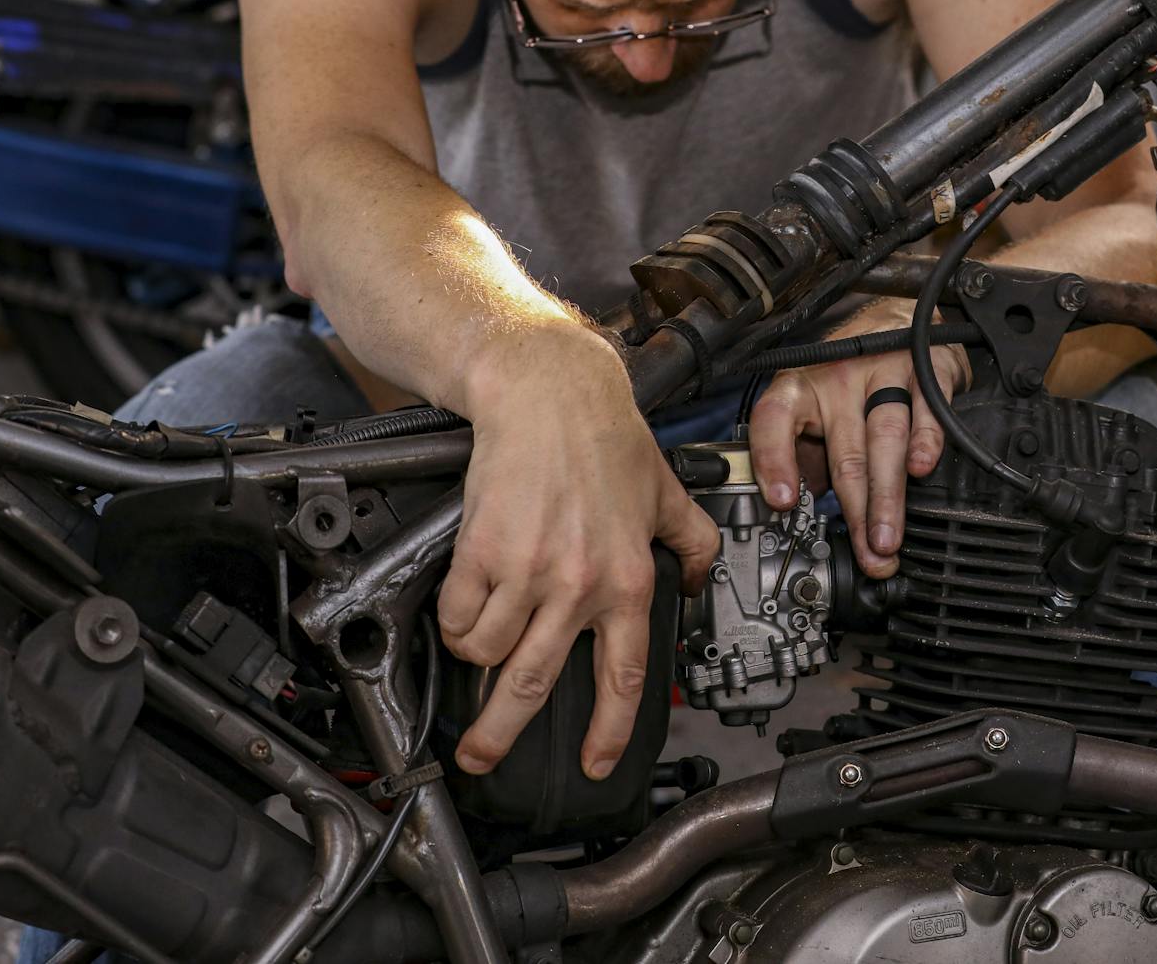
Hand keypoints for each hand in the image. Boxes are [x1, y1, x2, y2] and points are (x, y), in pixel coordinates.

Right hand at [437, 326, 717, 778]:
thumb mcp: (666, 493)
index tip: (595, 763)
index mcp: (628, 579)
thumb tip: (700, 581)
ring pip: (488, 653)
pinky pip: (459, 615)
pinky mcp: (482, 553)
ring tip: (477, 647)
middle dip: (500, 735)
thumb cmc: (605, 437)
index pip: (624, 675)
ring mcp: (528, 572)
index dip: (609, 730)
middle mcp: (579, 584)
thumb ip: (692, 541)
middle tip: (482, 757)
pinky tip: (464, 607)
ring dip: (478, 658)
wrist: (549, 393)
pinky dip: (455, 622)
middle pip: (534, 685)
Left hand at [748, 302, 968, 577]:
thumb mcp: (813, 411)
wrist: (896, 322)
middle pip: (844, 453)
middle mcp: (837, 379)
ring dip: (887, 495)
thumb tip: (794, 514)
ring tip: (888, 537)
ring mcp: (882, 373)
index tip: (781, 501)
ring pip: (884, 439)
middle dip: (856, 511)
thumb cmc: (848, 377)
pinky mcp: (924, 371)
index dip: (773, 460)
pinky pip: (926, 411)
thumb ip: (804, 458)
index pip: (774, 420)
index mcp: (800, 388)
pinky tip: (922, 469)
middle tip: (866, 552)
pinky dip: (926, 441)